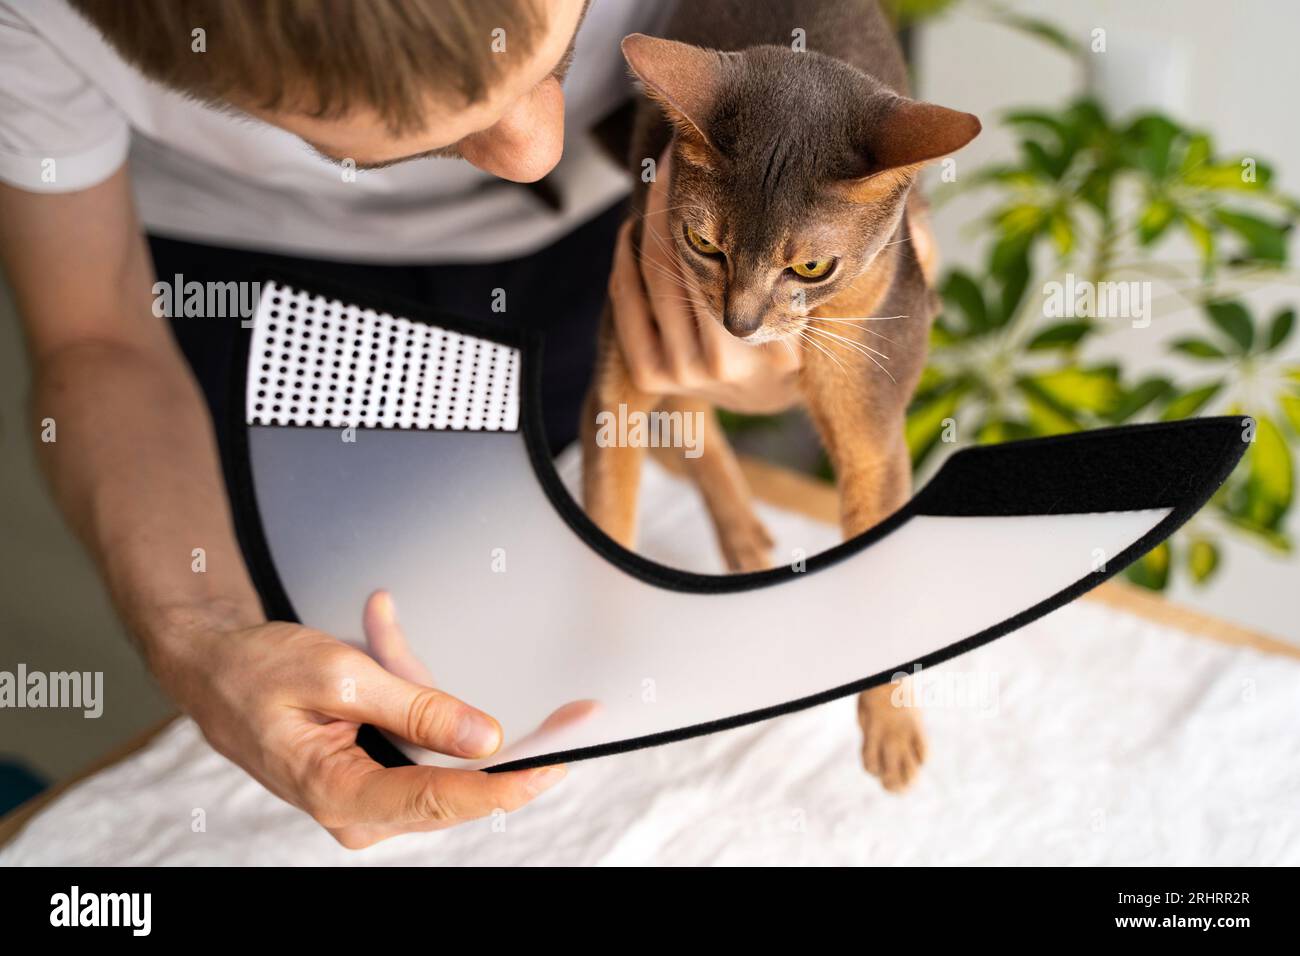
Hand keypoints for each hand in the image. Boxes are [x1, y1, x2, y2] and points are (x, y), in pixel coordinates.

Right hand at [153, 592, 565, 848]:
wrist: (208, 668)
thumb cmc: (255, 672)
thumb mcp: (340, 677)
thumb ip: (417, 710)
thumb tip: (487, 740)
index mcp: (342, 796)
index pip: (446, 800)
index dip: (511, 783)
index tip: (562, 762)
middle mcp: (359, 811)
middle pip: (454, 778)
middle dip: (484, 725)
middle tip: (553, 700)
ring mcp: (369, 795)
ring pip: (439, 749)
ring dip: (423, 689)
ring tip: (378, 633)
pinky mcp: (375, 774)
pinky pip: (417, 735)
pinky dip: (409, 688)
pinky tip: (378, 633)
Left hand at [608, 153, 800, 413]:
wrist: (764, 400)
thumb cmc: (794, 339)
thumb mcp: (813, 313)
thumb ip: (805, 276)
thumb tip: (832, 205)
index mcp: (769, 349)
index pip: (737, 268)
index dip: (728, 209)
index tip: (721, 159)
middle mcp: (721, 364)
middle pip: (690, 266)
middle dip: (681, 203)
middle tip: (680, 153)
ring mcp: (680, 374)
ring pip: (655, 279)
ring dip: (651, 223)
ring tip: (659, 181)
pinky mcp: (648, 376)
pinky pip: (627, 304)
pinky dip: (625, 261)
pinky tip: (633, 230)